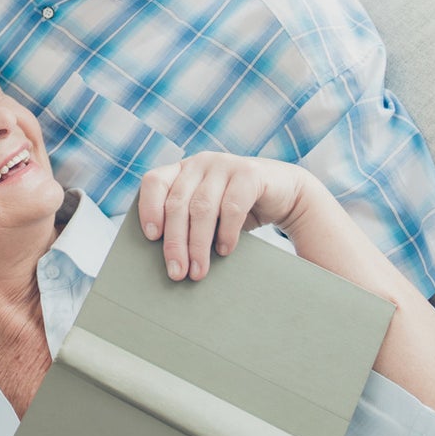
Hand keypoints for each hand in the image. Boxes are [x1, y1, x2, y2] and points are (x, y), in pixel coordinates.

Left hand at [138, 152, 309, 280]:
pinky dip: (226, 233)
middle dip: (175, 242)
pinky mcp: (250, 173)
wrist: (285, 195)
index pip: (154, 182)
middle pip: (177, 203)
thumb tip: (168, 261)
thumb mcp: (208, 214)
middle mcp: (200, 163)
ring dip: (198, 244)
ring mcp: (225, 164)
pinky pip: (232, 206)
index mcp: (182, 170)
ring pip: (202, 208)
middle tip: (177, 273)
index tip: (151, 237)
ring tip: (198, 271)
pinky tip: (225, 251)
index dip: (148, 208)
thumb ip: (187, 224)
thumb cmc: (237, 210)